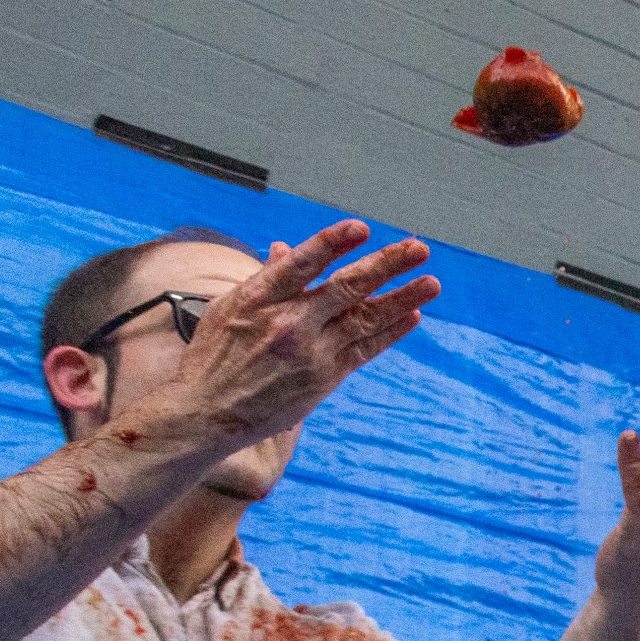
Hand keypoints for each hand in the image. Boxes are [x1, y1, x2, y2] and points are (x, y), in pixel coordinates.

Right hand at [122, 221, 440, 457]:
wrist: (208, 413)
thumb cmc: (215, 355)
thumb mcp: (230, 308)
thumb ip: (267, 279)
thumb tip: (288, 247)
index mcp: (257, 298)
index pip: (302, 264)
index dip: (333, 243)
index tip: (361, 228)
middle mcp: (287, 323)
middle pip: (345, 289)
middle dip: (386, 266)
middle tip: (419, 248)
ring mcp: (309, 352)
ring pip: (365, 320)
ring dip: (402, 299)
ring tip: (431, 282)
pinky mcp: (325, 378)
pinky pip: (365, 350)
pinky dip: (390, 332)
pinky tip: (412, 315)